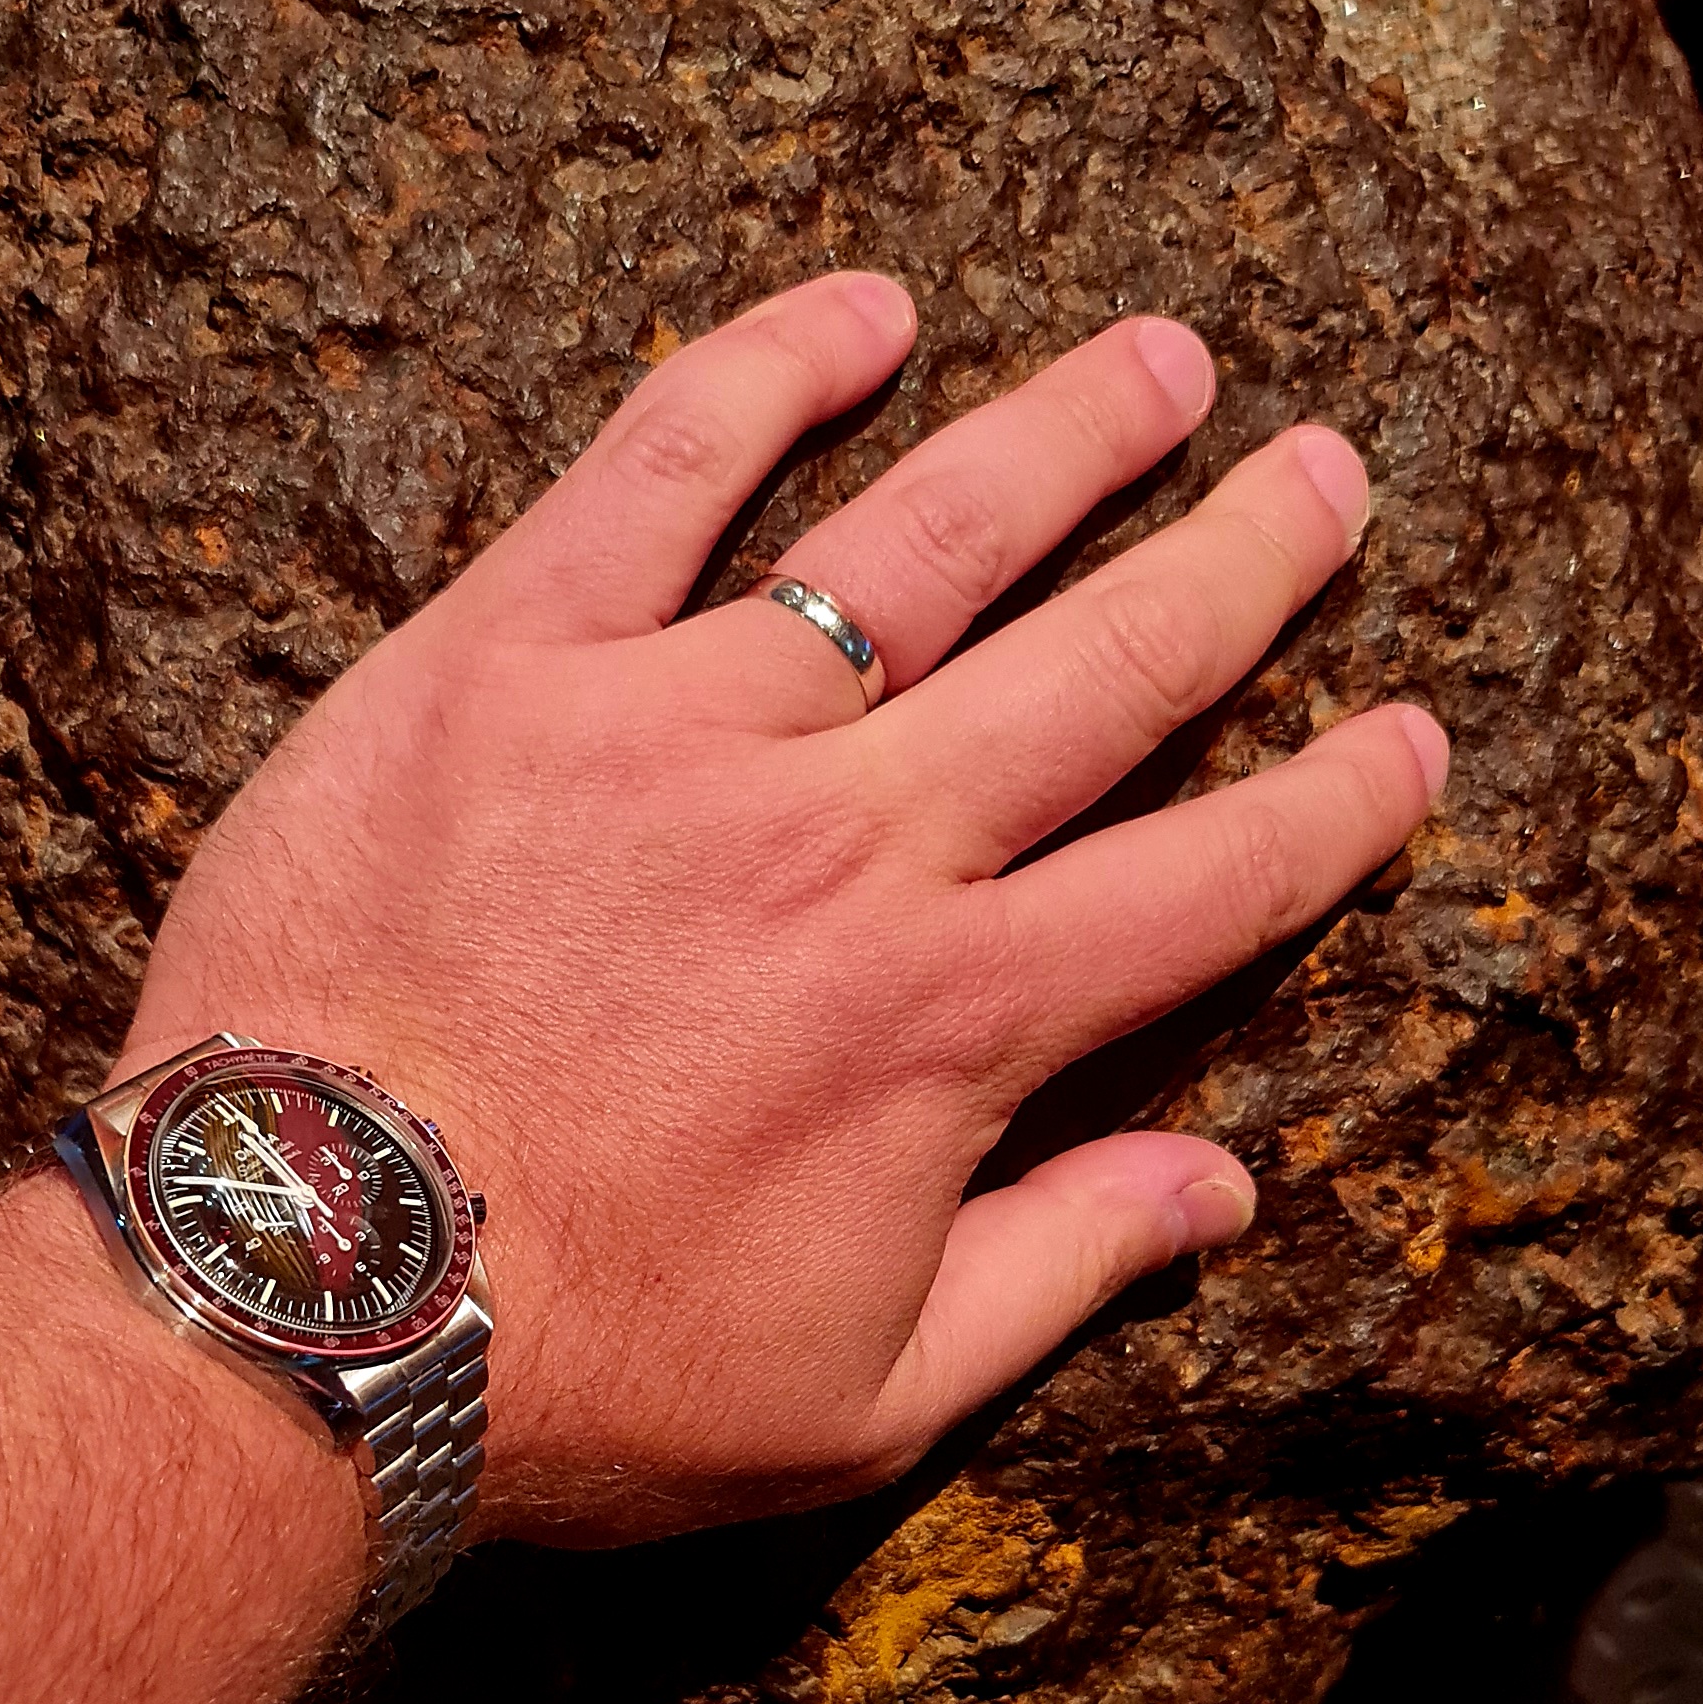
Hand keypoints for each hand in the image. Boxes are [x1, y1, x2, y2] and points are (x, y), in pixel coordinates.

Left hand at [124, 272, 1445, 1541]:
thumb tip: (1225, 1195)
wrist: (290, 1297)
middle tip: (1330, 477)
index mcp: (952, 1019)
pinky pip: (659, 467)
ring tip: (1164, 362)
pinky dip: (768, 370)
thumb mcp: (856, 1399)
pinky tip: (863, 304)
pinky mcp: (506, 661)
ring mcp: (681, 729)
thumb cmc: (575, 1376)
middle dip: (1241, 567)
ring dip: (1063, 439)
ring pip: (920, 539)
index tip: (1412, 738)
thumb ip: (1056, 1274)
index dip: (1333, 810)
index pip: (1205, 884)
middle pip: (1103, 668)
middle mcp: (853, 843)